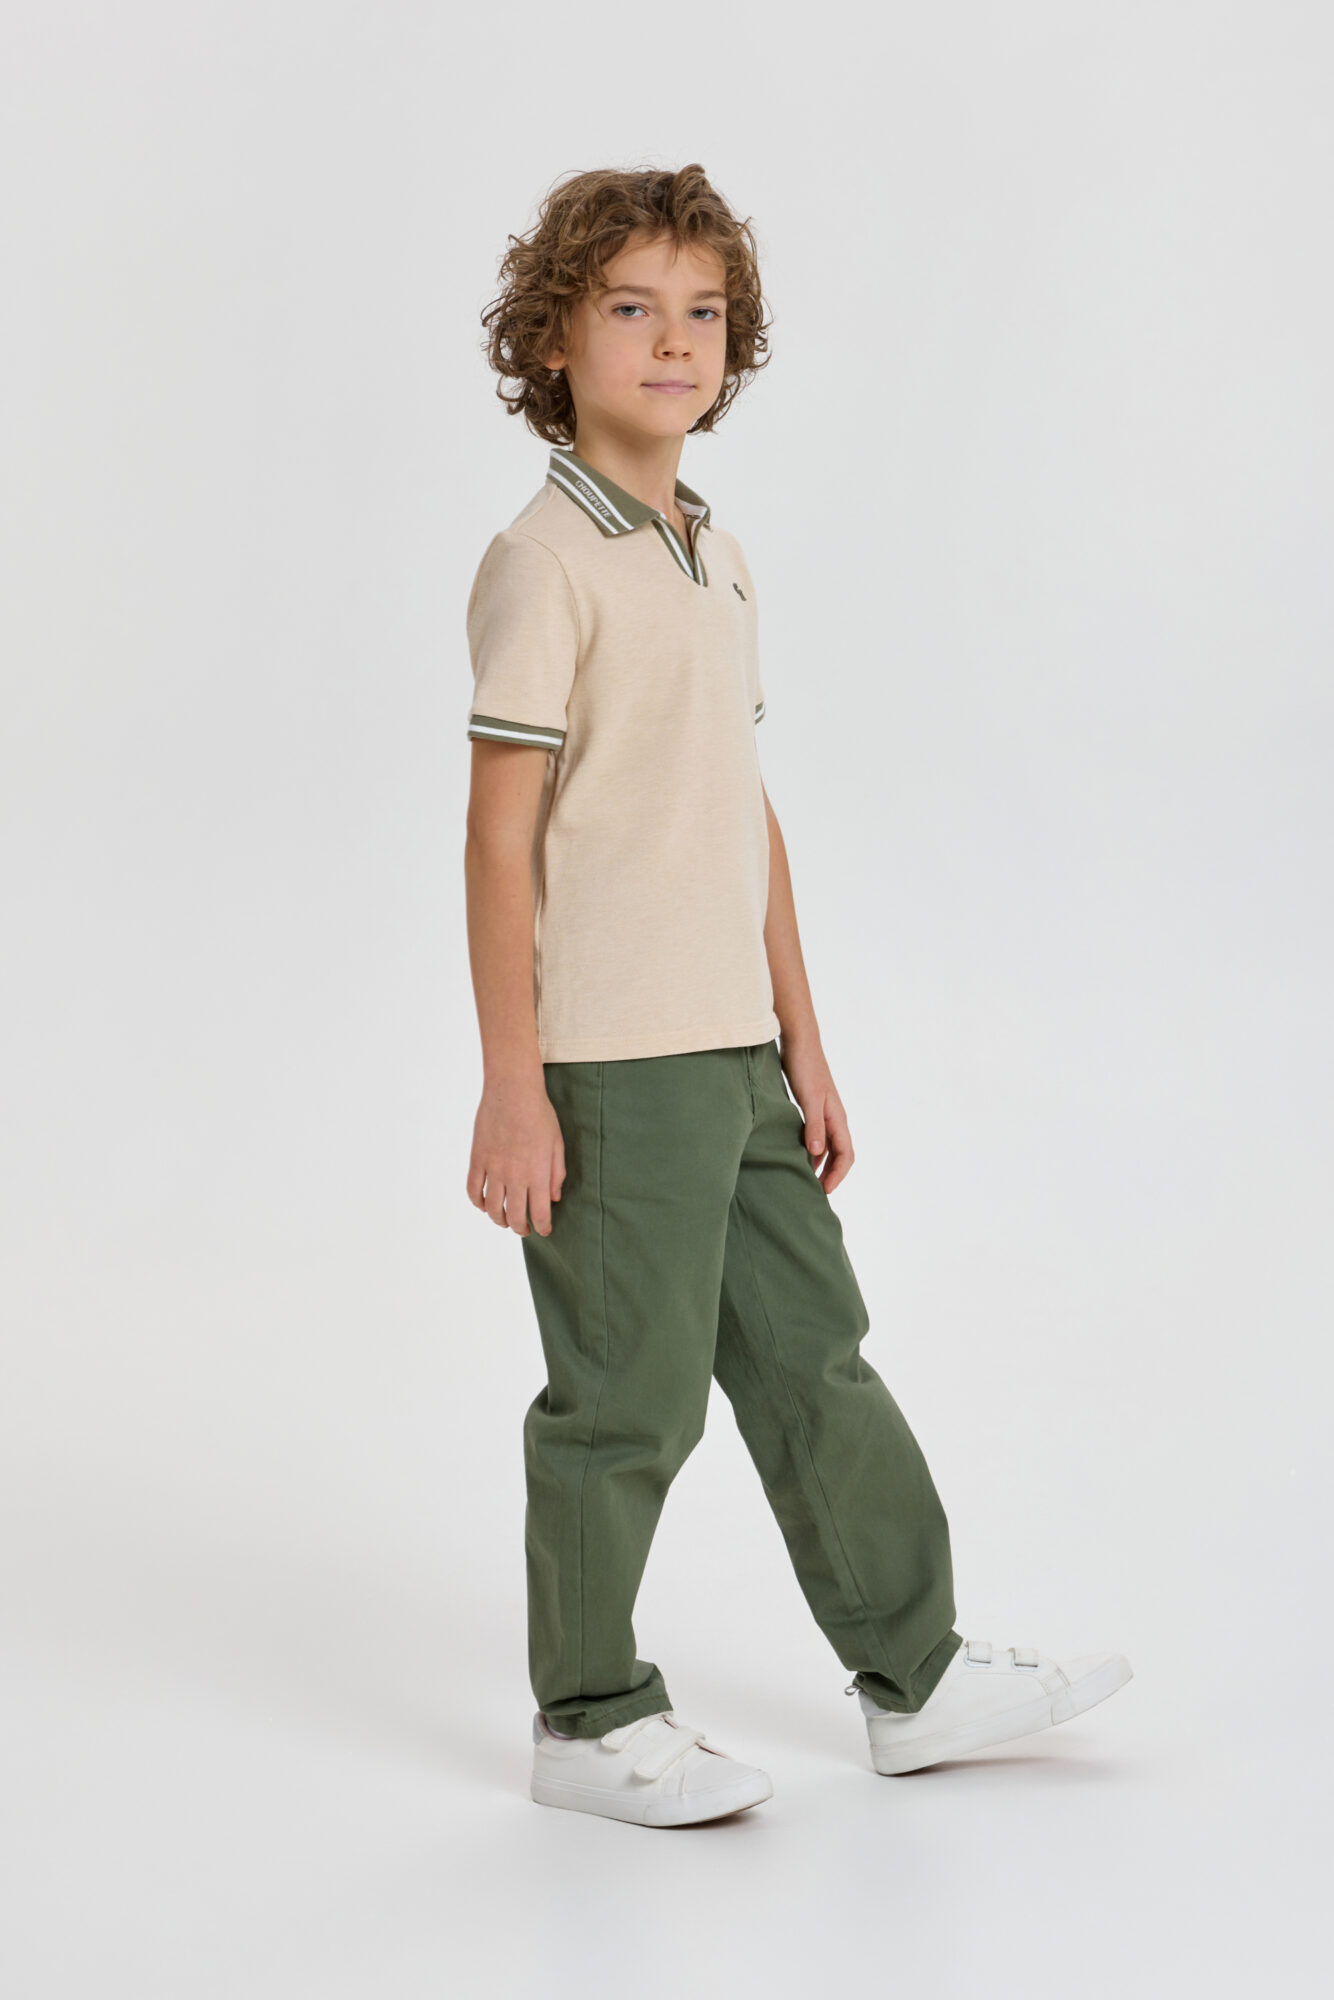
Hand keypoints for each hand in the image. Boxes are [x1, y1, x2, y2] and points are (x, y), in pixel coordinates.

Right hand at [466, 1074, 564, 1236]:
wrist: (512, 1090)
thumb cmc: (539, 1114)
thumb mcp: (556, 1144)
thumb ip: (556, 1174)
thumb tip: (553, 1198)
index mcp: (537, 1173)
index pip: (539, 1213)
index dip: (543, 1227)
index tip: (544, 1231)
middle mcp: (514, 1176)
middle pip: (515, 1216)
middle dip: (521, 1228)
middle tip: (524, 1229)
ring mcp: (493, 1169)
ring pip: (492, 1208)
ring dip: (498, 1219)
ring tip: (504, 1220)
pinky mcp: (477, 1159)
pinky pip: (473, 1189)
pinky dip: (477, 1202)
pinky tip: (483, 1204)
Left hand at [780, 1042, 854, 1193]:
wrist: (799, 1042)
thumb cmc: (805, 1068)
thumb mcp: (808, 1099)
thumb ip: (813, 1126)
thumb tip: (817, 1153)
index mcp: (837, 1118)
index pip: (846, 1155)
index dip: (837, 1175)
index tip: (823, 1191)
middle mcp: (834, 1117)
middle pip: (839, 1154)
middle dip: (830, 1174)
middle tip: (815, 1192)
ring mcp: (823, 1112)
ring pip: (828, 1146)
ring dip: (820, 1164)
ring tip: (805, 1179)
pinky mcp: (811, 1107)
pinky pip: (816, 1135)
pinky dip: (810, 1149)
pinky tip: (796, 1155)